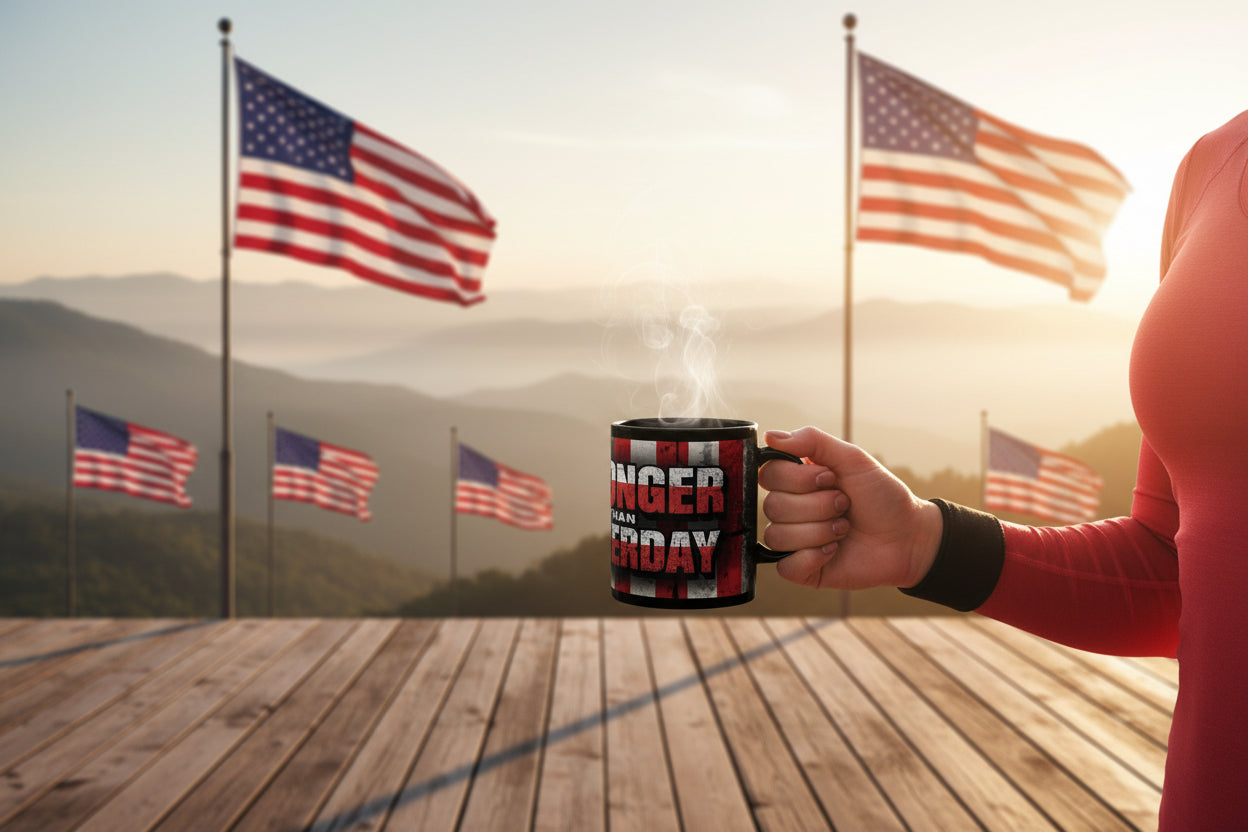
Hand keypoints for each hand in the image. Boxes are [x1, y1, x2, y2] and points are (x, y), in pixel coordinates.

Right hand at [760, 426, 942, 590]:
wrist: (909, 536)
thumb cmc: (882, 496)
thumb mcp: (852, 458)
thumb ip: (812, 440)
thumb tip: (770, 435)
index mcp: (797, 481)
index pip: (768, 474)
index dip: (798, 478)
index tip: (830, 478)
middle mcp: (791, 509)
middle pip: (773, 506)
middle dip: (818, 505)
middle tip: (845, 505)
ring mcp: (794, 541)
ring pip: (777, 536)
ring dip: (819, 531)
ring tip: (843, 528)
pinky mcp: (803, 570)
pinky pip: (786, 566)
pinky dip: (813, 557)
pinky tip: (835, 550)